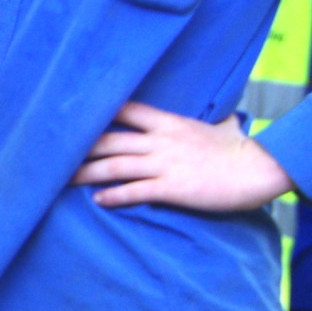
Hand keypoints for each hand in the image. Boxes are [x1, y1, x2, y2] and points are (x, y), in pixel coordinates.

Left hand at [73, 101, 290, 211]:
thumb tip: (209, 120)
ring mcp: (165, 163)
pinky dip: (114, 195)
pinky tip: (98, 200)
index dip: (96, 112)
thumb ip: (196, 125)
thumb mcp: (212, 128)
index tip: (70, 115)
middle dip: (79, 148)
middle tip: (53, 154)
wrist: (258, 168)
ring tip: (63, 180)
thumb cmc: (238, 150)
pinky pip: (136, 190)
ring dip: (87, 173)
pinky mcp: (172, 187)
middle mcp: (161, 140)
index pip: (124, 110)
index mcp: (168, 122)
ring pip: (115, 165)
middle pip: (109, 140)